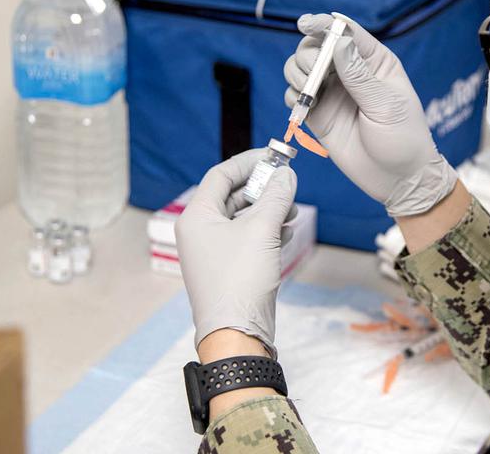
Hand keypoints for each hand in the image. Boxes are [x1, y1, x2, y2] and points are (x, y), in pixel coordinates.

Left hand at [175, 149, 297, 357]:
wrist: (237, 333)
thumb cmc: (241, 280)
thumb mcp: (263, 230)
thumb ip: (276, 196)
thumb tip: (287, 175)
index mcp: (197, 216)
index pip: (221, 174)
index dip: (249, 162)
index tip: (276, 156)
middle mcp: (200, 231)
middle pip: (233, 195)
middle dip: (263, 188)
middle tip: (288, 183)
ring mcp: (214, 251)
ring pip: (243, 217)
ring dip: (269, 210)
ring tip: (292, 210)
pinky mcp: (229, 267)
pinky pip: (248, 237)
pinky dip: (267, 230)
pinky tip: (286, 232)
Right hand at [284, 13, 456, 216]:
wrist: (398, 179)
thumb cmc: (403, 139)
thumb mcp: (385, 105)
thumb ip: (359, 76)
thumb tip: (339, 43)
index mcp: (374, 61)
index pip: (346, 31)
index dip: (324, 24)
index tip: (306, 24)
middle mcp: (350, 71)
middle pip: (316, 45)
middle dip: (308, 54)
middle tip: (313, 72)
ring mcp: (333, 92)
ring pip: (300, 67)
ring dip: (296, 73)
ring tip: (308, 92)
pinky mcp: (319, 113)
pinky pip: (295, 94)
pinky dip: (292, 96)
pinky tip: (305, 107)